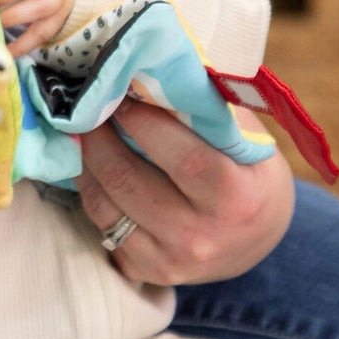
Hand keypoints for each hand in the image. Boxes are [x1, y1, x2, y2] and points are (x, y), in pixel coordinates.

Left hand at [75, 100, 294, 286]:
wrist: (256, 240)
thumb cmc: (248, 174)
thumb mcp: (247, 140)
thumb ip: (207, 108)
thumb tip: (154, 66)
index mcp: (236, 198)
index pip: (183, 157)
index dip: (143, 121)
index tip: (121, 92)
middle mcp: (201, 236)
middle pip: (129, 179)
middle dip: (98, 136)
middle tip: (86, 105)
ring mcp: (170, 260)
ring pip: (104, 205)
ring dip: (85, 162)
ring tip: (82, 132)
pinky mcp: (144, 272)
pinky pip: (101, 228)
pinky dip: (90, 193)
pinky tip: (91, 168)